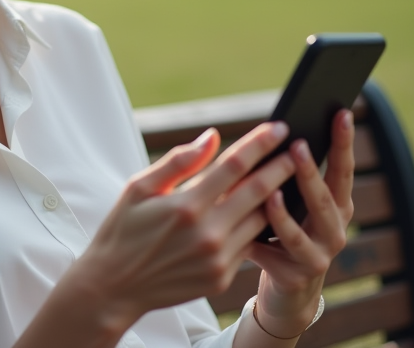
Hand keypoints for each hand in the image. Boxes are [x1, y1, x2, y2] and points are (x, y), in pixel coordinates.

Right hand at [67, 120, 299, 335]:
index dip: (259, 144)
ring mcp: (218, 259)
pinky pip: (249, 246)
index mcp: (186, 206)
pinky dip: (258, 226)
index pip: (234, 166)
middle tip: (299, 149)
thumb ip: (179, 161)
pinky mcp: (221, 278)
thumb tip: (212, 137)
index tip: (279, 128)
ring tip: (288, 177)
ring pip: (260, 221)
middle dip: (281, 167)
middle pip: (258, 192)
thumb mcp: (139, 188)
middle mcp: (207, 233)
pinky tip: (266, 210)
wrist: (114, 286)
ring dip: (276, 197)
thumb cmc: (123, 229)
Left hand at [249, 109, 355, 335]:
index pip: (342, 168)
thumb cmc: (282, 236)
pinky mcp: (298, 275)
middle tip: (298, 145)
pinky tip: (254, 218)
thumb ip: (283, 177)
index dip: (343, 141)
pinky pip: (280, 250)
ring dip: (285, 208)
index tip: (342, 112)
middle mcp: (335, 228)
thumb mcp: (288, 205)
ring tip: (272, 190)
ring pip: (303, 228)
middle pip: (327, 195)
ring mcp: (320, 254)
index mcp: (336, 205)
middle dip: (311, 170)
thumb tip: (268, 134)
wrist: (285, 293)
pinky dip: (268, 234)